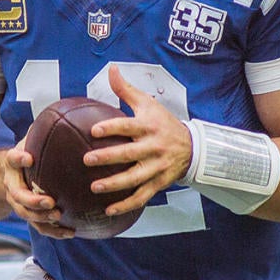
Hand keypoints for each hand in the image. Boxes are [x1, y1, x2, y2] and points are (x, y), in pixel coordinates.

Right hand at [2, 139, 73, 238]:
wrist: (3, 176)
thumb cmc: (25, 153)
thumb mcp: (29, 139)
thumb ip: (42, 129)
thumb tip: (67, 110)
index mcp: (11, 164)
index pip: (11, 159)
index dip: (17, 158)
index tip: (28, 156)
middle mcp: (12, 185)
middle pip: (17, 195)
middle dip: (32, 200)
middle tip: (49, 200)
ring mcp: (18, 202)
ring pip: (26, 214)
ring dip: (42, 217)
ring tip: (59, 216)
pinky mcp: (28, 215)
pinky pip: (39, 226)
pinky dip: (54, 231)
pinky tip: (72, 232)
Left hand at [81, 65, 192, 216]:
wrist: (192, 146)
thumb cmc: (163, 122)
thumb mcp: (148, 103)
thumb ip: (126, 90)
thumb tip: (111, 69)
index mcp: (148, 126)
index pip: (129, 126)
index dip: (112, 128)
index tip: (94, 131)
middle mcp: (153, 147)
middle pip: (129, 154)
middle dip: (108, 158)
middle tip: (87, 159)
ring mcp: (156, 167)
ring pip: (135, 178)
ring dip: (115, 185)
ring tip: (94, 187)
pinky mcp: (158, 183)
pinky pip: (142, 196)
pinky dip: (126, 205)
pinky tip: (109, 209)